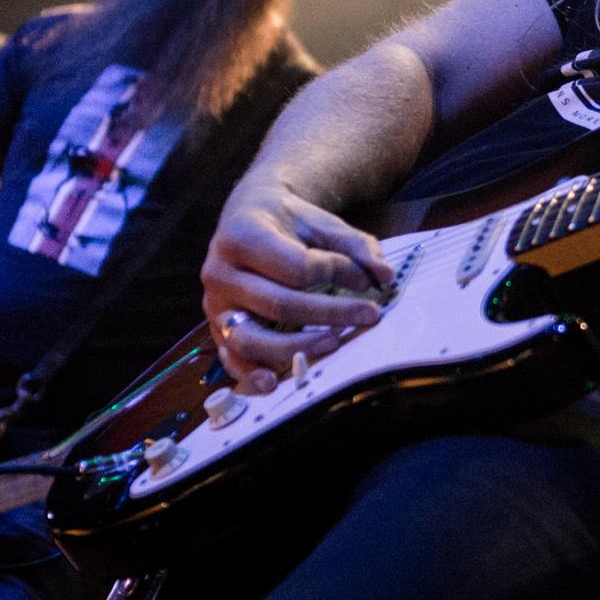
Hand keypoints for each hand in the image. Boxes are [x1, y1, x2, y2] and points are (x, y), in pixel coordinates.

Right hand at [200, 177, 394, 377]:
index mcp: (242, 235)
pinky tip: (274, 382)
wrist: (247, 218)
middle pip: (279, 304)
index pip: (297, 267)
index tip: (366, 278)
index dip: (337, 273)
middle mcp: (220, 272)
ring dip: (295, 347)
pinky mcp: (216, 330)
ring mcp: (215, 305)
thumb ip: (354, 246)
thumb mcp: (321, 223)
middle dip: (329, 313)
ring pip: (250, 338)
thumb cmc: (288, 223)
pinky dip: (250, 375)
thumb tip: (385, 275)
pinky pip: (231, 359)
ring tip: (334, 342)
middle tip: (369, 315)